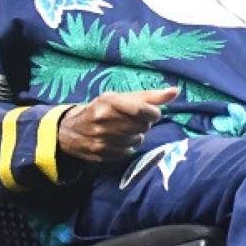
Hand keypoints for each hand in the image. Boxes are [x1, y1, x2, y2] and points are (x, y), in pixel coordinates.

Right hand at [58, 86, 178, 162]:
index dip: (153, 113)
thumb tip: (175, 91)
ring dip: (135, 136)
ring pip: (136, 140)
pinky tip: (116, 141)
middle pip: (142, 126)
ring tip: (123, 130)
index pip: (143, 110)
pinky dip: (126, 147)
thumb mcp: (121, 98)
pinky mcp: (100, 153)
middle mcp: (103, 119)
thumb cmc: (102, 110)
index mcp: (109, 101)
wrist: (69, 130)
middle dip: (143, 124)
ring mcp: (100, 138)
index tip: (151, 113)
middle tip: (133, 121)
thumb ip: (149, 96)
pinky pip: (127, 152)